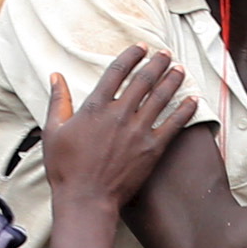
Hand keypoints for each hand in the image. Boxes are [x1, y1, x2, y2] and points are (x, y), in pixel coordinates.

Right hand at [44, 47, 196, 207]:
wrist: (86, 200)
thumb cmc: (65, 169)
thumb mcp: (53, 131)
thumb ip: (57, 101)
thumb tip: (55, 76)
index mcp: (95, 107)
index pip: (117, 71)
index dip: (131, 56)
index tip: (141, 47)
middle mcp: (120, 114)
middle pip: (143, 80)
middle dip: (157, 63)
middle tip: (166, 53)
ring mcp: (138, 131)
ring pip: (161, 97)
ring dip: (172, 80)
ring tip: (179, 69)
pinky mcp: (152, 148)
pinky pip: (174, 124)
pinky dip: (185, 110)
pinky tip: (193, 100)